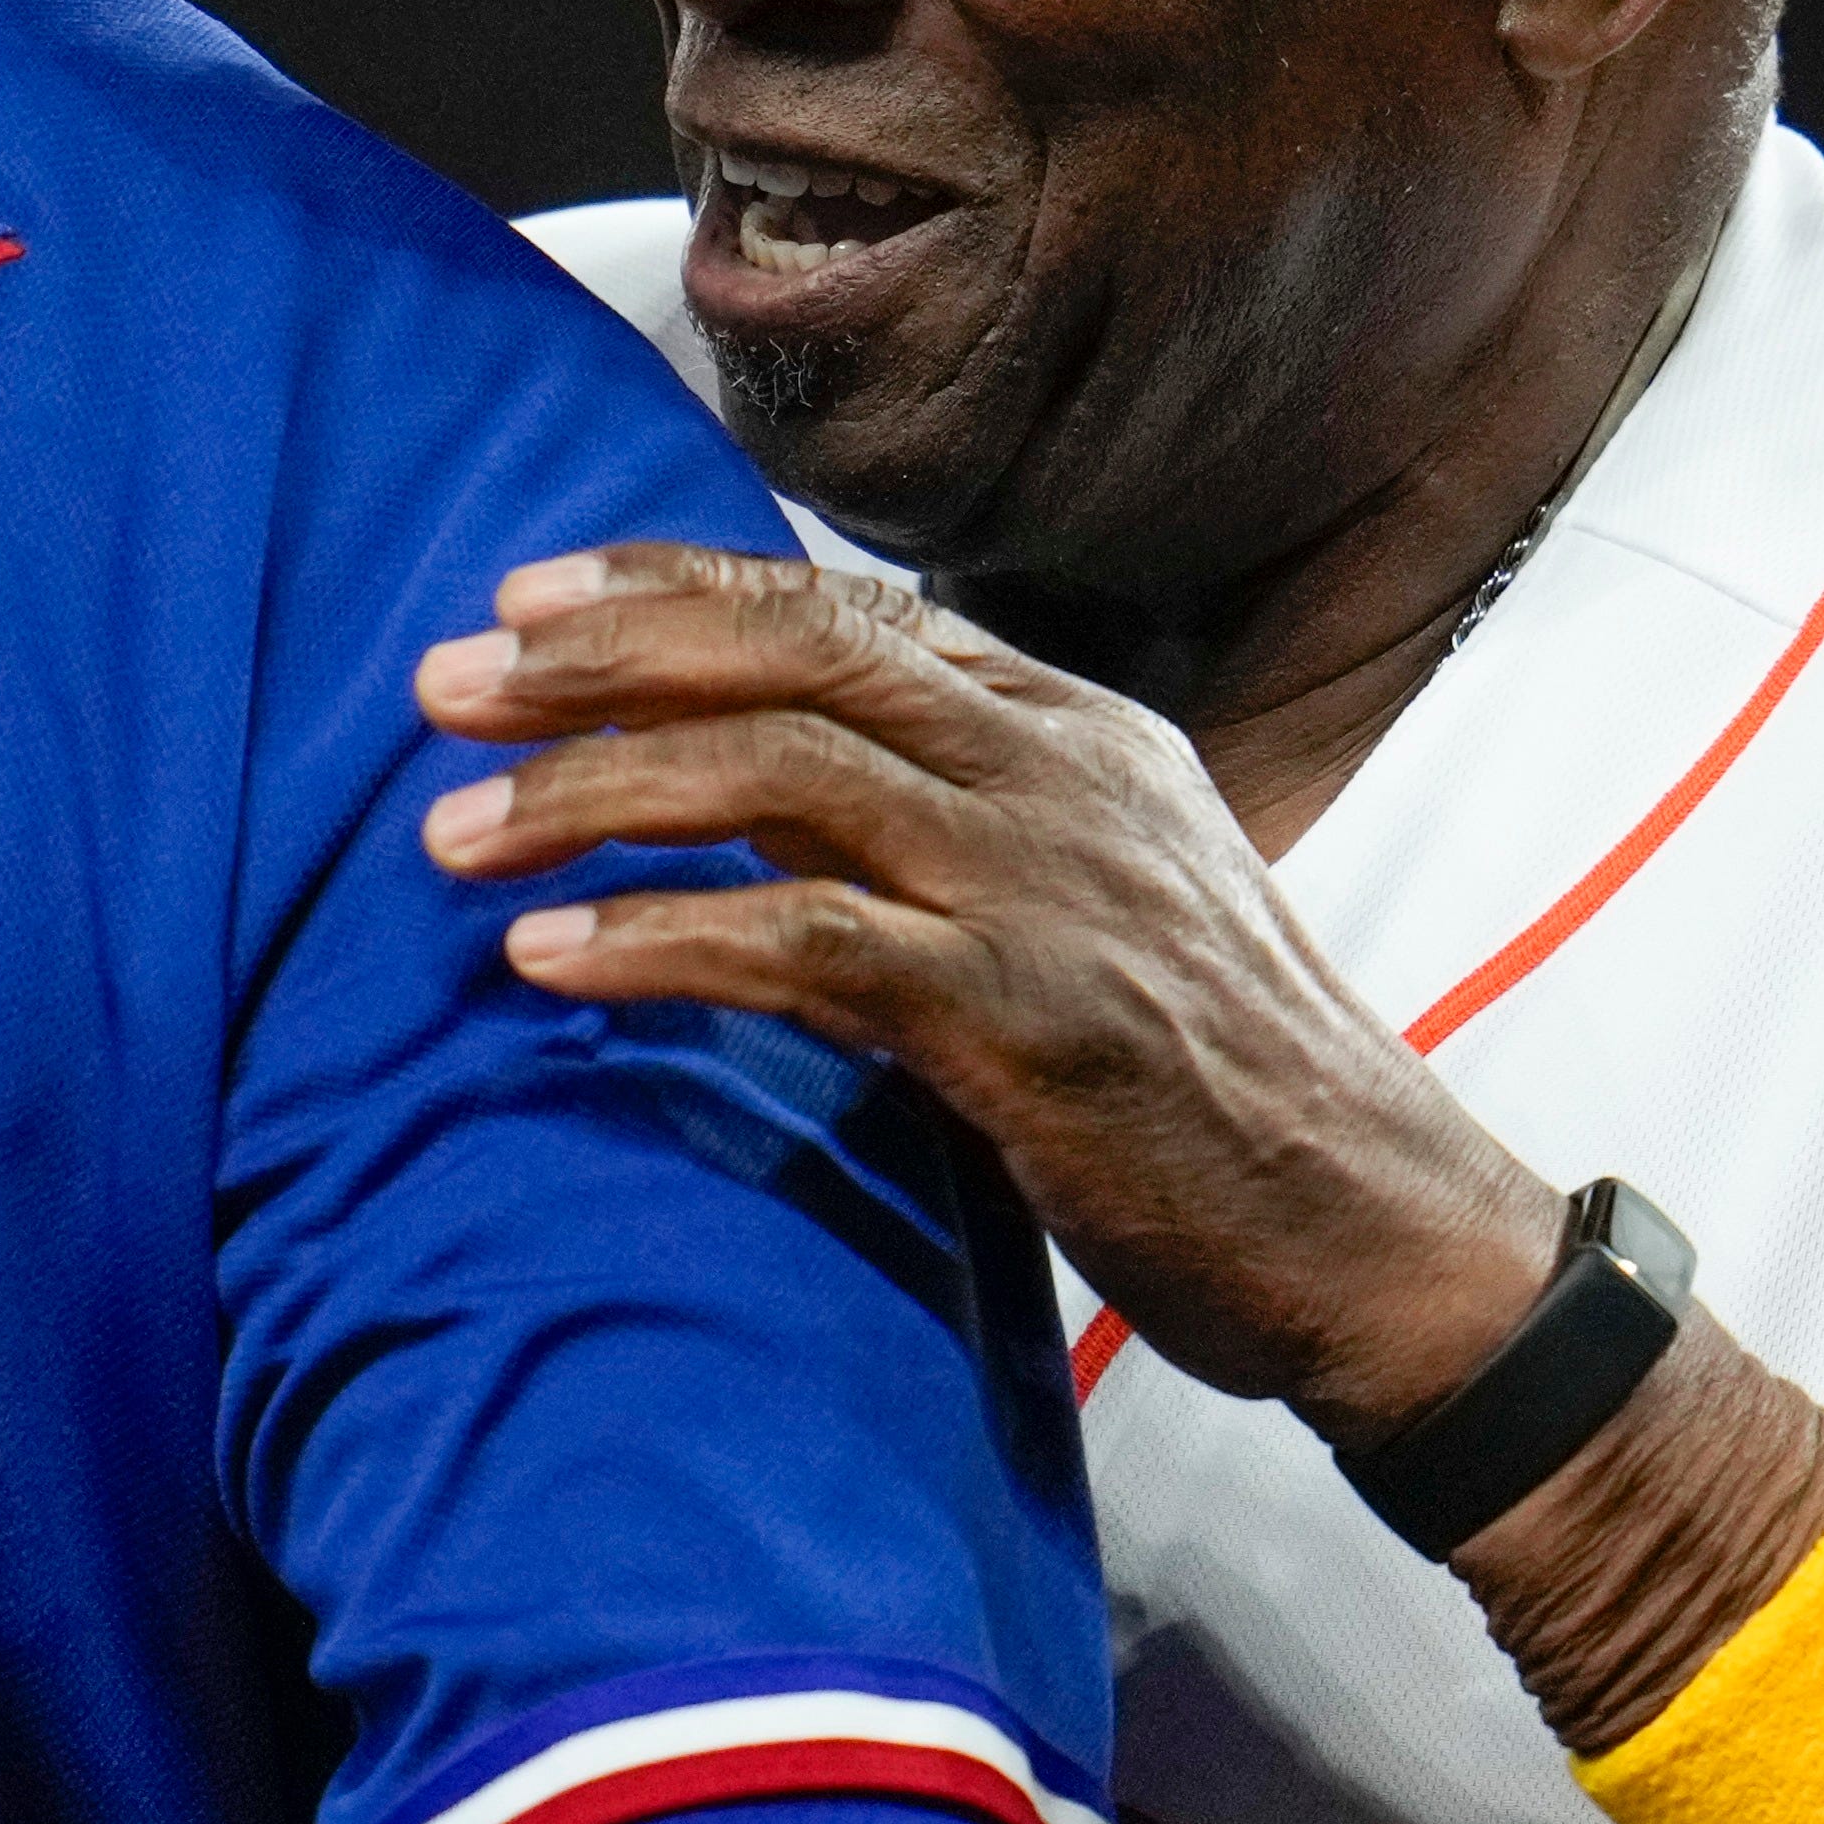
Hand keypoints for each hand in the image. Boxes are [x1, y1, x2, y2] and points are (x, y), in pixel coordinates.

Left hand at [413, 545, 1556, 1445]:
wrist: (1384, 1235)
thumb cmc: (1219, 1088)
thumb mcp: (1091, 906)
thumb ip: (944, 829)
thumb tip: (763, 794)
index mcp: (1071, 730)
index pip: (840, 610)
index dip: (672, 588)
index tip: (525, 601)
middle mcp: (1058, 774)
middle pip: (792, 656)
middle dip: (596, 660)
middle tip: (439, 686)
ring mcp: (1048, 887)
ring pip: (780, 777)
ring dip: (592, 793)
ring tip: (447, 830)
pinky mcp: (1029, 1016)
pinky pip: (805, 945)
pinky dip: (659, 940)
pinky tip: (545, 956)